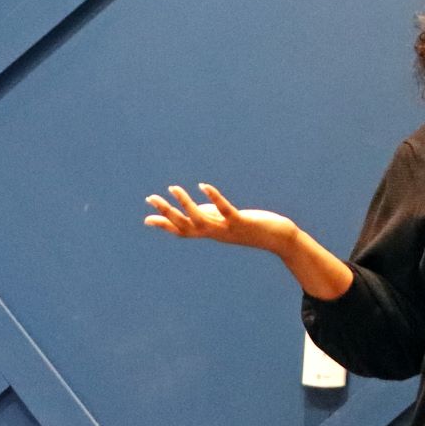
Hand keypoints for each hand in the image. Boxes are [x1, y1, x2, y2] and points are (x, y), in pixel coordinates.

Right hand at [143, 183, 294, 252]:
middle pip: (185, 225)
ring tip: (173, 188)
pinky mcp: (241, 222)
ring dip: (185, 203)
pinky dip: (214, 198)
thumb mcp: (226, 223)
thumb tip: (193, 211)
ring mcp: (227, 229)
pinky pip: (224, 210)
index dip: (165, 225)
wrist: (278, 239)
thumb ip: (209, 217)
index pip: (182, 231)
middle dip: (167, 212)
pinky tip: (204, 186)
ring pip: (200, 219)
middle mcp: (215, 233)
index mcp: (210, 233)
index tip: (146, 218)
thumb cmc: (251, 229)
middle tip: (150, 198)